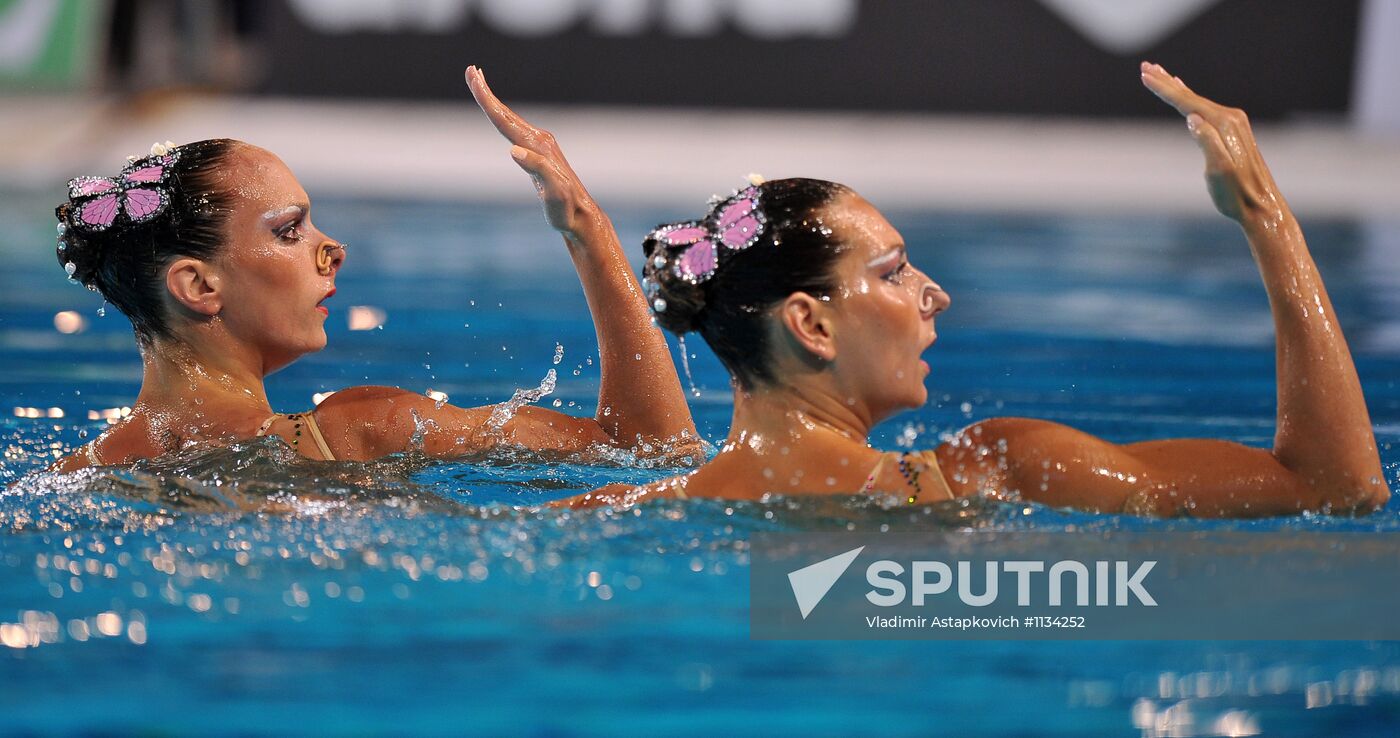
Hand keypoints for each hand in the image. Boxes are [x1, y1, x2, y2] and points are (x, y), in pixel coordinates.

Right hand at [465, 66, 602, 240]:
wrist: (582, 215)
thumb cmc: (566, 207)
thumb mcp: (553, 192)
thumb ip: (537, 169)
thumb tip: (513, 151)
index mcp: (537, 147)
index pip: (505, 120)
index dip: (487, 99)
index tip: (474, 78)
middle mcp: (539, 140)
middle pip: (506, 114)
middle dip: (486, 92)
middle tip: (470, 70)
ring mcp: (540, 145)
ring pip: (511, 119)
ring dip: (494, 102)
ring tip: (479, 83)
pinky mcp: (540, 152)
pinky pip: (516, 129)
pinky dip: (503, 117)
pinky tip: (500, 116)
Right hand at [1140, 61, 1287, 224]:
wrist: (1260, 206)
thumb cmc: (1235, 193)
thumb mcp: (1219, 170)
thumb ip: (1207, 142)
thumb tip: (1192, 119)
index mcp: (1224, 125)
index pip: (1188, 102)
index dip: (1164, 89)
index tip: (1144, 74)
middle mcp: (1231, 119)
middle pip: (1191, 96)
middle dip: (1167, 82)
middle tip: (1146, 67)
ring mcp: (1234, 125)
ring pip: (1198, 101)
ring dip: (1178, 89)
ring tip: (1163, 75)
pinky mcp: (1232, 134)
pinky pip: (1206, 110)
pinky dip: (1192, 101)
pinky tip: (1188, 101)